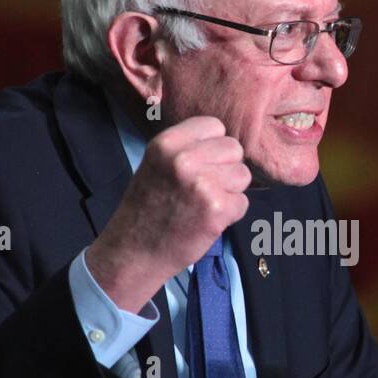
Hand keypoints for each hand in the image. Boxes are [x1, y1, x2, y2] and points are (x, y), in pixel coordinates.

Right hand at [84, 116, 250, 312]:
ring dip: (230, 191)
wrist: (134, 252)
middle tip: (204, 188)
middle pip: (233, 148)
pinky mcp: (217, 210)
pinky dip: (230, 214)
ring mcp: (203, 184)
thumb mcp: (156, 164)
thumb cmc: (146, 209)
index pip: (214, 125)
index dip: (213, 146)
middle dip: (226, 168)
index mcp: (167, 143)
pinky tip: (208, 221)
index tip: (202, 164)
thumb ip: (187, 149)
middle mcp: (185, 159)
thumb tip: (225, 141)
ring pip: (243, 175)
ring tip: (205, 204)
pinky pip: (243, 202)